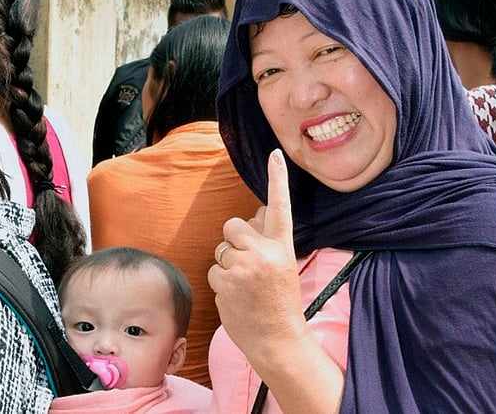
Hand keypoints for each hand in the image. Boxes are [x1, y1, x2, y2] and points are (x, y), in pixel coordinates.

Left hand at [208, 149, 306, 358]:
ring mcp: (242, 268)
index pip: (279, 207)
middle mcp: (262, 253)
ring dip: (227, 265)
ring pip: (220, 250)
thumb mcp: (283, 266)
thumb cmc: (280, 302)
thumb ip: (267, 241)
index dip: (277, 180)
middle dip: (233, 240)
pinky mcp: (224, 283)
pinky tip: (236, 296)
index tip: (274, 155)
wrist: (278, 340)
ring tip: (244, 286)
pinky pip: (213, 271)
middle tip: (245, 262)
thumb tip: (251, 218)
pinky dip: (220, 283)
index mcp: (281, 247)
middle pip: (232, 226)